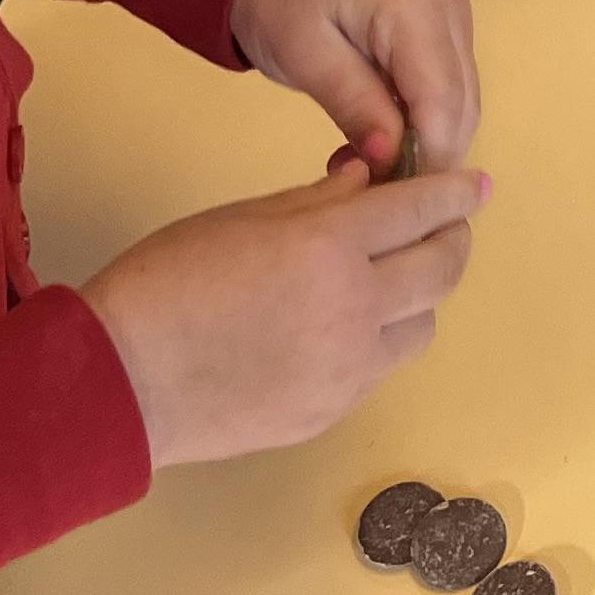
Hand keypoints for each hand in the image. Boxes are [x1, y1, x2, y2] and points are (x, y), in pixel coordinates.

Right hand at [81, 158, 484, 470]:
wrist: (118, 383)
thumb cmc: (167, 281)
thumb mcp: (243, 217)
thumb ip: (317, 200)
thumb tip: (366, 182)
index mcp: (330, 247)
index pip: (422, 209)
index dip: (457, 192)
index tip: (476, 185)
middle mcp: (355, 308)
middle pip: (443, 269)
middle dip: (450, 239)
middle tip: (437, 227)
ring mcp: (347, 370)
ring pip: (422, 325)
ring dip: (417, 297)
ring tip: (383, 281)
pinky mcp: (330, 412)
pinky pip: (379, 368)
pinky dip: (377, 340)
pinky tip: (340, 328)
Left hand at [228, 0, 480, 176]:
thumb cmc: (280, 1)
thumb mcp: (305, 57)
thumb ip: (354, 106)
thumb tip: (392, 161)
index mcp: (415, 2)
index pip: (442, 98)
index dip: (426, 157)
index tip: (390, 201)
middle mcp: (450, 3)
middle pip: (461, 102)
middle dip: (427, 156)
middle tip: (371, 193)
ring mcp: (454, 11)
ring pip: (461, 100)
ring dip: (425, 142)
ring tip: (368, 169)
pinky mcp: (447, 24)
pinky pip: (449, 86)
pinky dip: (422, 121)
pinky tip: (381, 138)